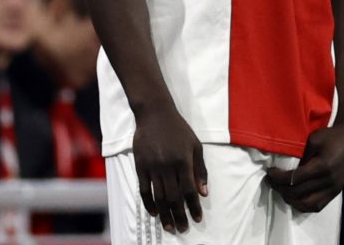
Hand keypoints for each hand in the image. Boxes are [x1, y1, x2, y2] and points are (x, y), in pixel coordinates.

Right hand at [132, 102, 207, 232]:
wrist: (154, 114)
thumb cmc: (178, 129)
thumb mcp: (195, 145)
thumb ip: (200, 169)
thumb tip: (203, 192)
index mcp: (183, 160)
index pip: (189, 190)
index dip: (193, 206)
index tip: (197, 218)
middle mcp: (167, 166)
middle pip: (174, 197)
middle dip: (179, 215)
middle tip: (183, 229)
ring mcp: (152, 167)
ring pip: (159, 196)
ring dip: (165, 214)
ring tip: (170, 226)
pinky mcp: (140, 166)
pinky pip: (144, 190)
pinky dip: (149, 203)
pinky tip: (155, 213)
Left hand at [265, 123, 343, 212]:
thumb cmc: (332, 136)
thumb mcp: (313, 141)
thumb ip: (301, 157)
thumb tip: (288, 171)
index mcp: (322, 167)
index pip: (294, 179)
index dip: (278, 178)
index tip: (269, 172)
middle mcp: (328, 181)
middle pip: (298, 193)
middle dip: (280, 188)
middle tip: (271, 181)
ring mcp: (333, 189)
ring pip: (307, 205)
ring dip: (291, 200)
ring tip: (282, 191)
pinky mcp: (336, 191)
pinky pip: (317, 206)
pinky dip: (304, 206)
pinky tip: (295, 198)